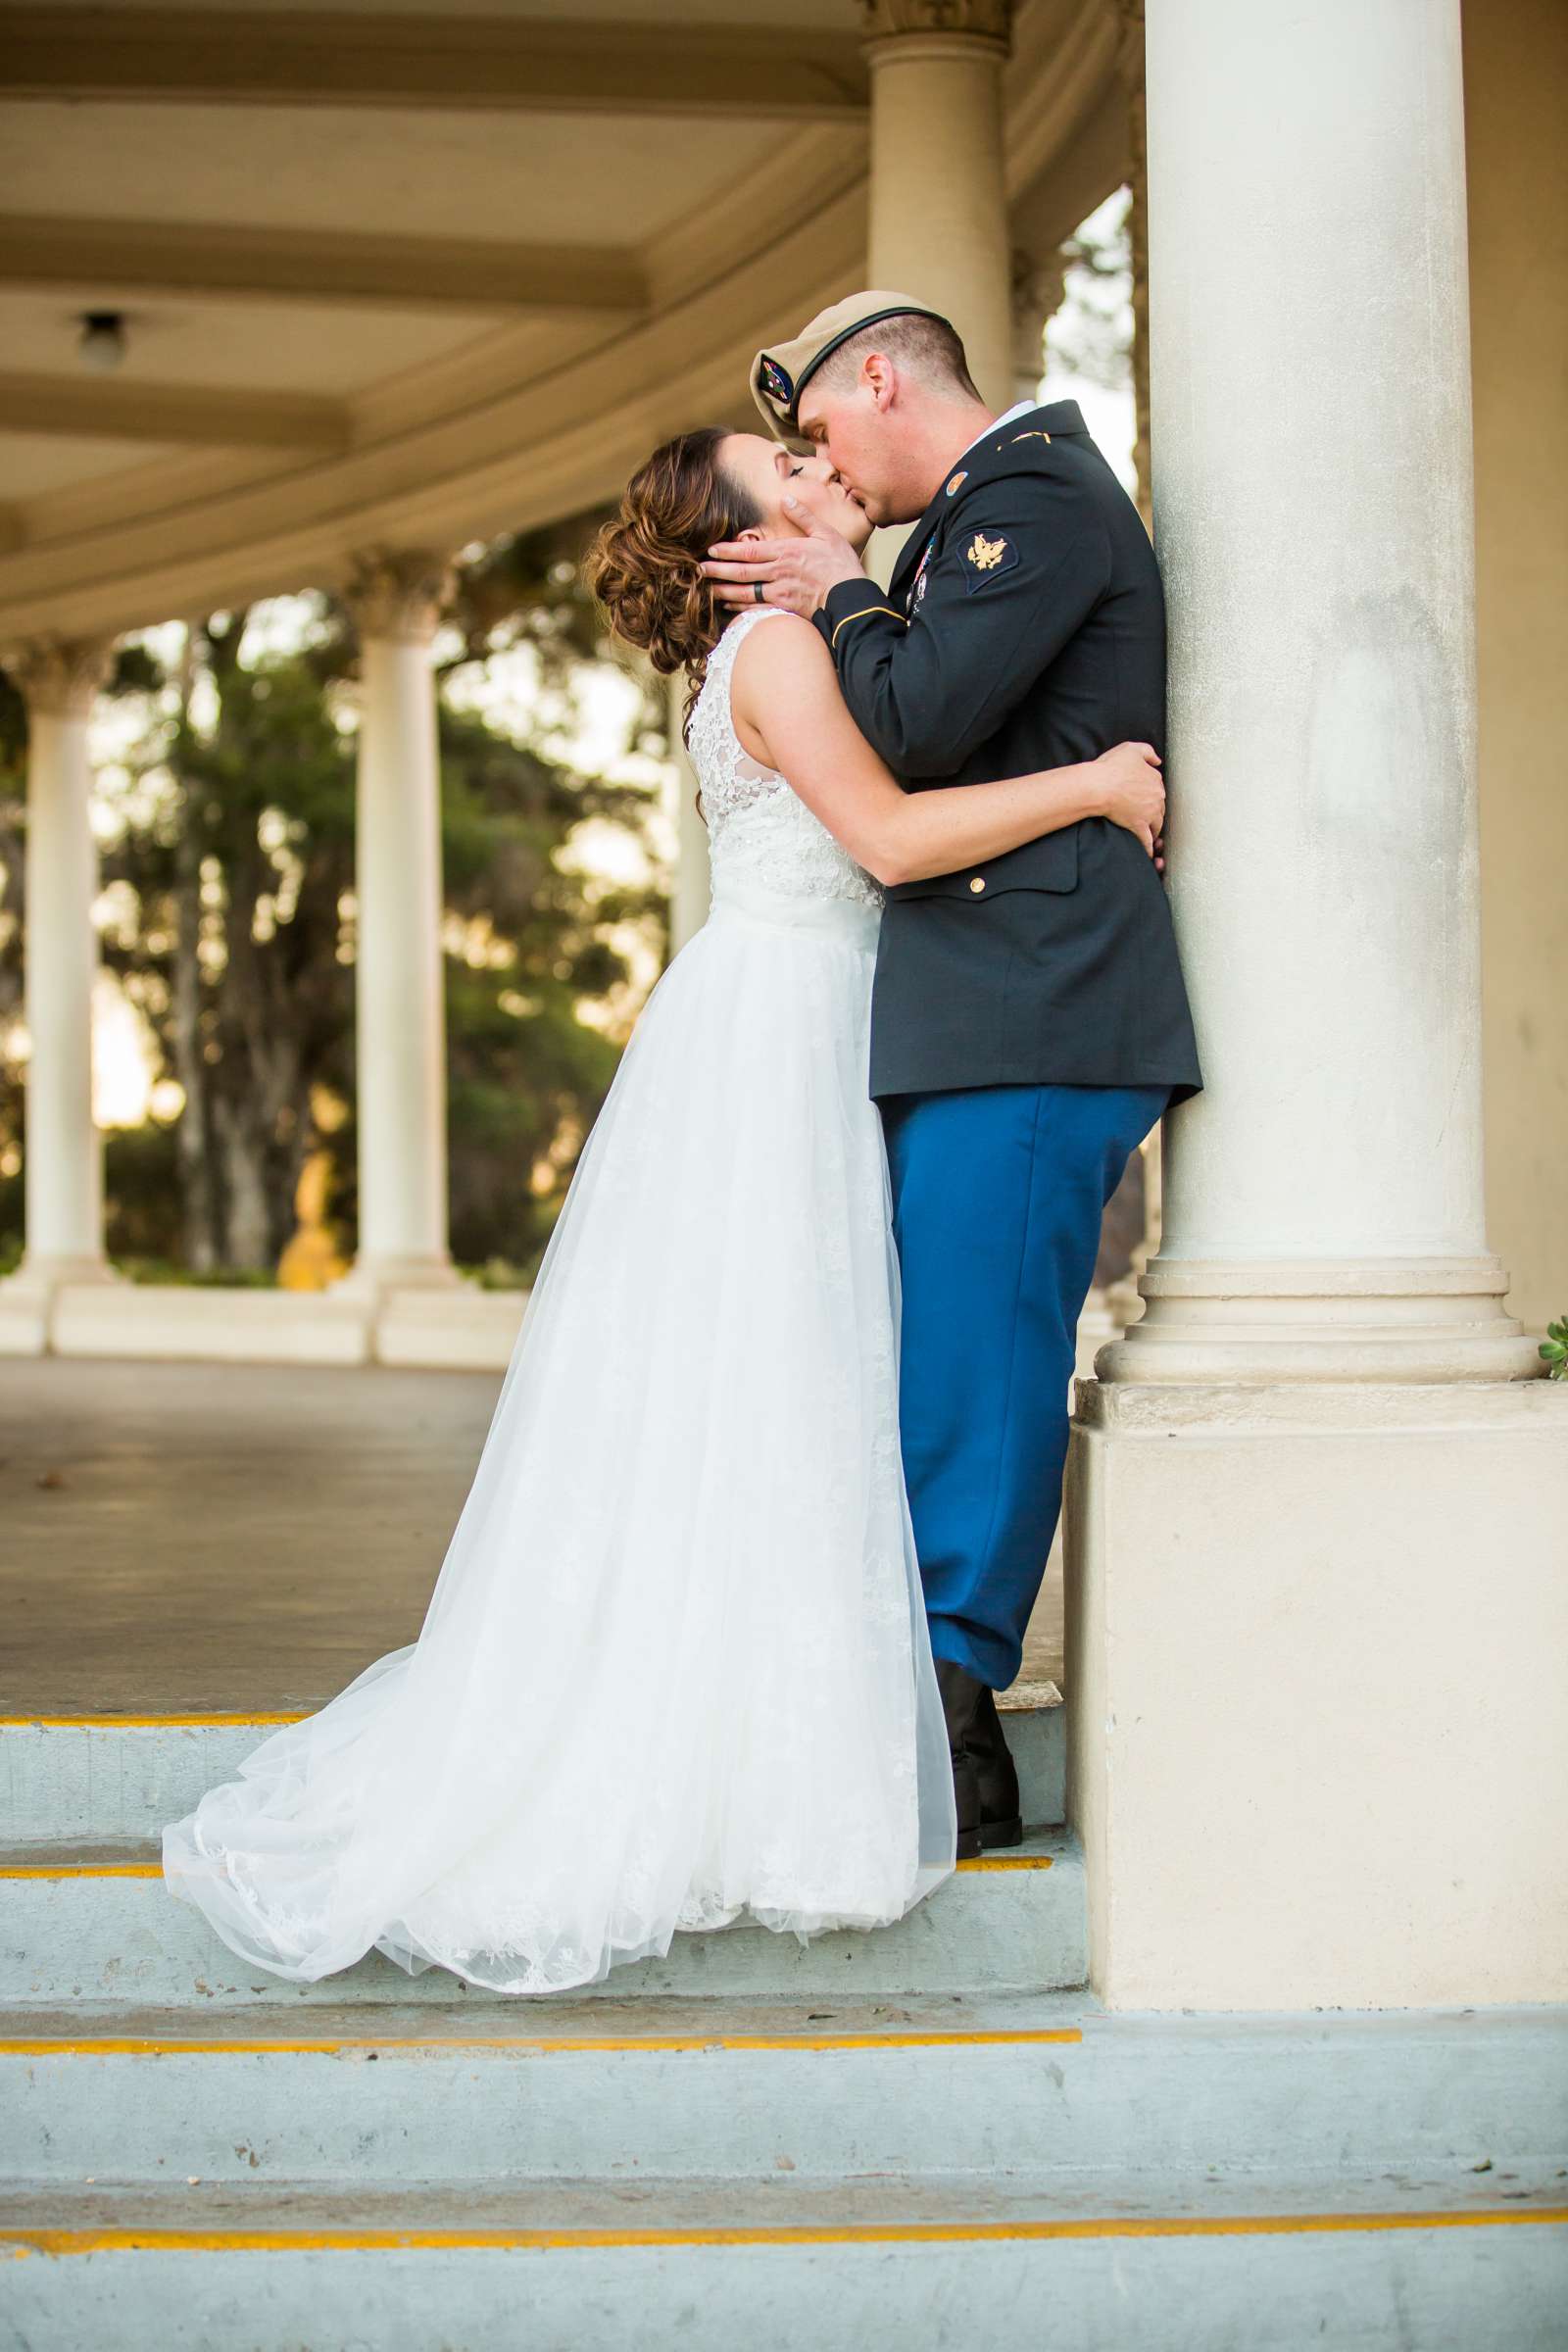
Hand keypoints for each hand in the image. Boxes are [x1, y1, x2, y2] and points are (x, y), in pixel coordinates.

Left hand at [702, 497, 865, 617]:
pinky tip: (729, 607)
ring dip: (724, 591)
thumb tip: (785, 499)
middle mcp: (778, 572)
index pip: (749, 549)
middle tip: (698, 570)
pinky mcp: (785, 608)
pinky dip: (740, 608)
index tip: (711, 549)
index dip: (727, 550)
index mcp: (785, 551)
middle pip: (741, 571)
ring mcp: (780, 592)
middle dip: (718, 571)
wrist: (850, 596)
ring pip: (744, 592)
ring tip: (707, 589)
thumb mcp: (825, 533)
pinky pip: (757, 609)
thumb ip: (803, 516)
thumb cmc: (840, 564)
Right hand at [1091, 742, 1165, 865]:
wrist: (1099, 785)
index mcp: (1155, 779)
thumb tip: (1158, 761)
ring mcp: (1149, 813)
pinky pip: (1146, 841)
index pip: (1158, 788)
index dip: (1151, 794)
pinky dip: (1148, 848)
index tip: (1147, 799)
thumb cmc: (1111, 766)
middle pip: (1160, 808)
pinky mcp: (1138, 826)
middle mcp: (1157, 796)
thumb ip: (1148, 752)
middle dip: (1156, 814)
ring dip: (1154, 830)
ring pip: (1157, 825)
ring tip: (1151, 835)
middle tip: (1150, 819)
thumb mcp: (1131, 748)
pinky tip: (1148, 854)